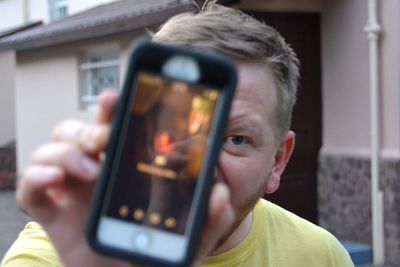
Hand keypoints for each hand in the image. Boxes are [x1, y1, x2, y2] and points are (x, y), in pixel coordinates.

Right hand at [16, 90, 234, 266]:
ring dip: (66, 151)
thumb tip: (220, 193)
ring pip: (52, 149)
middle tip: (105, 138)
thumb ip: (209, 218)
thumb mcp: (189, 238)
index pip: (114, 127)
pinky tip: (55, 180)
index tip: (117, 98)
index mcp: (125, 168)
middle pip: (80, 131)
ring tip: (91, 169)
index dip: (111, 110)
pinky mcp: (53, 213)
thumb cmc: (156, 256)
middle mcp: (96, 171)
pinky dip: (35, 177)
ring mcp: (72, 190)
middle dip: (89, 128)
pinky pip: (32, 188)